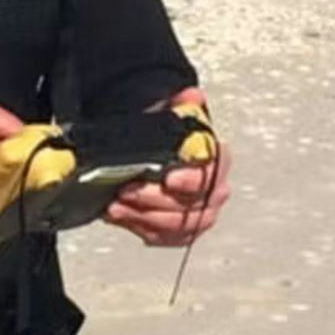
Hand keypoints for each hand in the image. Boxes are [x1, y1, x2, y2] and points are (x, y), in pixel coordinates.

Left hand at [103, 87, 231, 246]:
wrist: (161, 159)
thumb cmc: (170, 141)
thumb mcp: (173, 116)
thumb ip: (182, 106)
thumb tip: (191, 95)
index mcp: (217, 162)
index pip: (211, 173)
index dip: (191, 179)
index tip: (168, 178)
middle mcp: (216, 192)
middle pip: (192, 206)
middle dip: (155, 200)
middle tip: (127, 191)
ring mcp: (202, 215)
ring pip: (178, 226)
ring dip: (144, 218)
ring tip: (116, 207)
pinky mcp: (185, 233)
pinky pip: (167, 239)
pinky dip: (142, 229)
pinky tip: (122, 218)